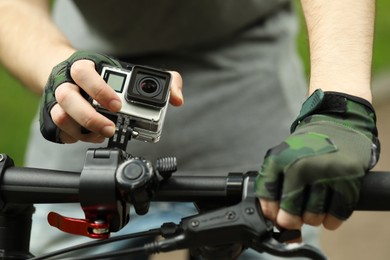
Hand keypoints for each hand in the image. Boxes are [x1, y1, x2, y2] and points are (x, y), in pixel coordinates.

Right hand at [40, 51, 182, 142]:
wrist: (70, 76)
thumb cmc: (103, 76)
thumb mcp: (130, 73)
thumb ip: (160, 81)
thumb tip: (177, 99)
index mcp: (84, 69)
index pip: (84, 73)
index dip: (99, 89)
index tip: (118, 105)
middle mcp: (67, 84)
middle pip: (67, 98)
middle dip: (90, 117)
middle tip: (111, 128)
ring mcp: (57, 102)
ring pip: (60, 116)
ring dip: (82, 131)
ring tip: (102, 135)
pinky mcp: (54, 118)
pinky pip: (59, 132)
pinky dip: (74, 138)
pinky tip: (90, 136)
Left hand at [256, 89, 379, 240]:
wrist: (338, 123)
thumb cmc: (307, 145)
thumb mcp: (282, 155)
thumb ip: (275, 181)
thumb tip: (274, 218)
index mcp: (279, 159)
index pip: (267, 195)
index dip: (270, 211)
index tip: (275, 215)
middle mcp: (300, 166)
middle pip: (289, 211)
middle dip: (291, 219)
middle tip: (295, 218)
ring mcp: (324, 173)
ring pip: (313, 216)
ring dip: (312, 218)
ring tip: (313, 210)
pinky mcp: (348, 179)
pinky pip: (337, 213)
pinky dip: (332, 219)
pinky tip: (328, 214)